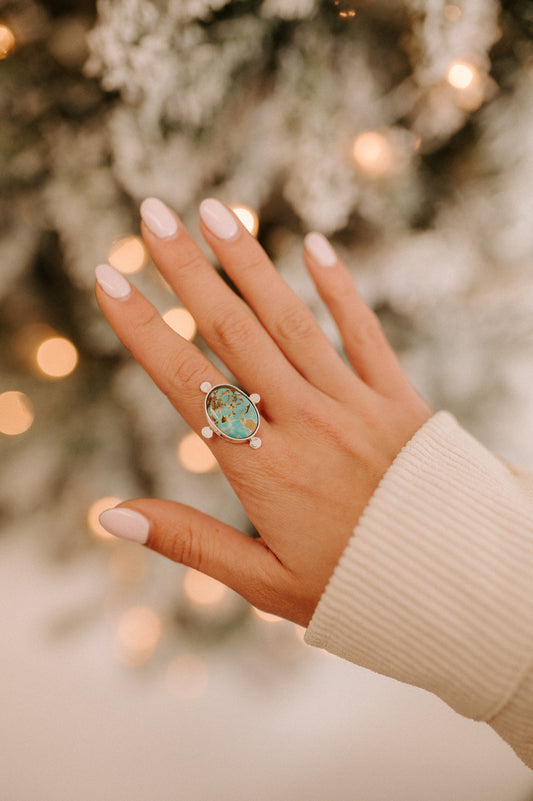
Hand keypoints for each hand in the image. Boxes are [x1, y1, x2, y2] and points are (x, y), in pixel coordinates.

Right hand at [95, 198, 431, 626]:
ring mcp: (355, 405)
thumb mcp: (263, 581)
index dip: (145, 330)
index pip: (190, 385)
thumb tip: (110, 516)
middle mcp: (306, 424)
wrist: (456, 587)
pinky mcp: (398, 398)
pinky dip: (340, 288)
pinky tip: (314, 246)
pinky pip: (366, 332)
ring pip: (292, 321)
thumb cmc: (353, 590)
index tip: (109, 279)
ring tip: (213, 212)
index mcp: (266, 470)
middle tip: (152, 215)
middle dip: (188, 271)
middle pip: (235, 334)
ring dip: (250, 263)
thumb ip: (188, 543)